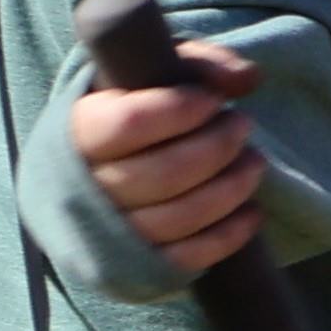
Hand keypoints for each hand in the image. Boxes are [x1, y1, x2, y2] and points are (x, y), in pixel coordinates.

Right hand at [68, 40, 267, 274]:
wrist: (97, 164)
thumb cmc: (134, 107)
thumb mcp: (155, 70)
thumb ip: (198, 64)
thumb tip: (245, 79)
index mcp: (76, 131)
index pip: (128, 123)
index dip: (181, 110)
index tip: (213, 101)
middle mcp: (83, 186)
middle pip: (162, 173)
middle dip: (217, 148)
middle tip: (242, 126)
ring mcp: (107, 233)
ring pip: (177, 218)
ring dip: (231, 189)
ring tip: (254, 163)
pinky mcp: (134, 266)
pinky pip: (186, 259)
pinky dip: (228, 236)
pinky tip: (251, 211)